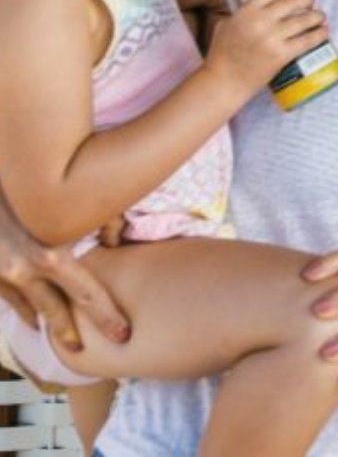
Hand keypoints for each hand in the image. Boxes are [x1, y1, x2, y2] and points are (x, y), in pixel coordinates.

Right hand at [0, 195, 128, 352]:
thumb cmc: (33, 187)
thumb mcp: (73, 200)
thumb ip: (101, 220)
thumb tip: (116, 239)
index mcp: (50, 256)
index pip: (87, 296)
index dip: (107, 318)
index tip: (124, 336)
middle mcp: (22, 271)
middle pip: (54, 310)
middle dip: (71, 334)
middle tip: (86, 352)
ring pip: (26, 307)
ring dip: (45, 322)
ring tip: (62, 338)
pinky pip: (6, 297)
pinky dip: (21, 308)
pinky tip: (31, 317)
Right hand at [202, 0, 330, 96]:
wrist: (224, 81)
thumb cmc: (222, 54)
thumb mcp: (226, 25)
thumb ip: (242, 12)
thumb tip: (260, 4)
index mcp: (246, 11)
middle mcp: (261, 21)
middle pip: (293, 1)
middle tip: (311, 2)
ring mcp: (272, 38)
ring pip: (304, 19)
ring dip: (317, 16)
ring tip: (320, 16)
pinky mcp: (282, 54)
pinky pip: (307, 40)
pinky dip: (320, 34)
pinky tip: (324, 31)